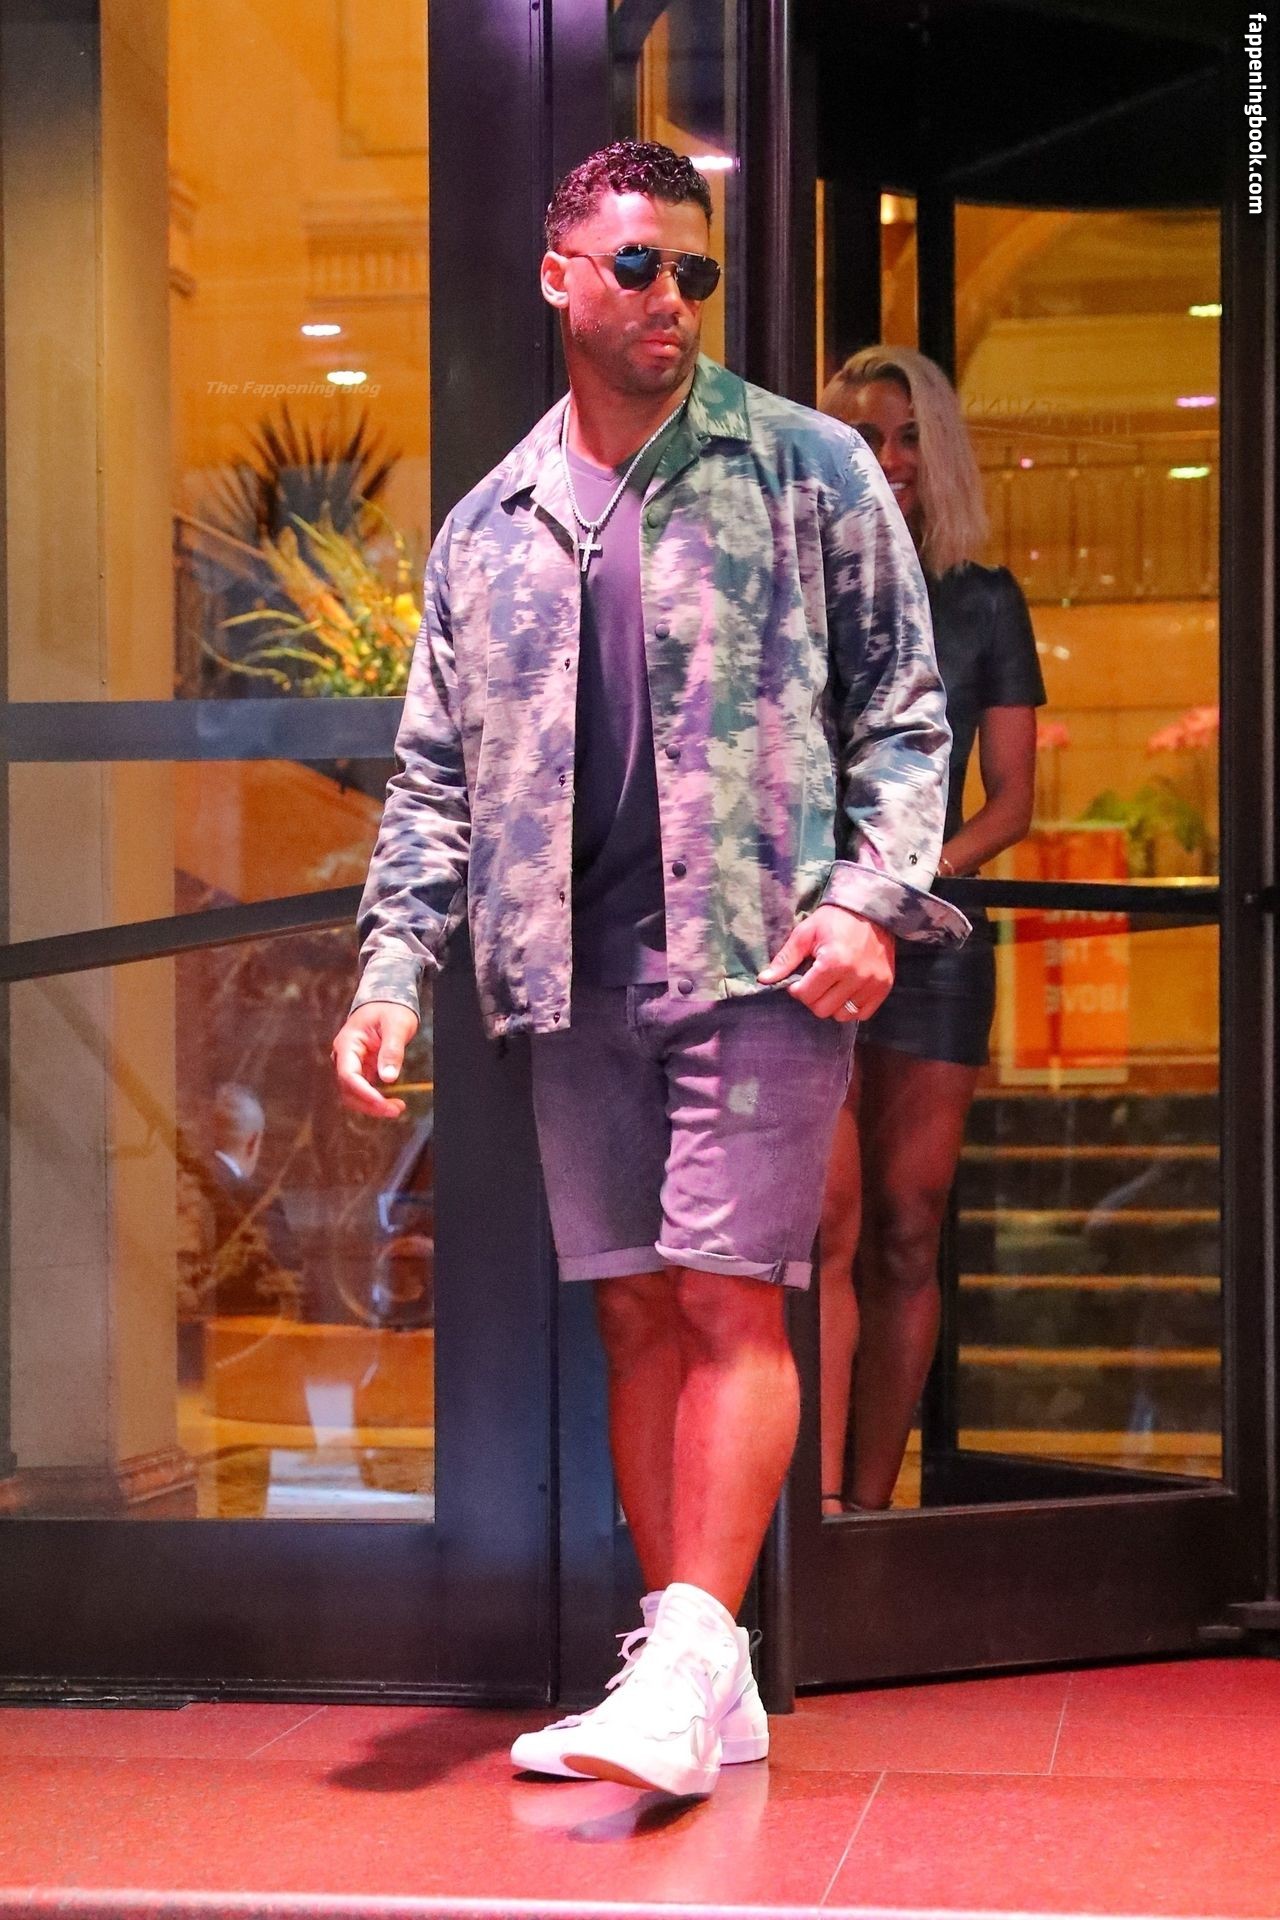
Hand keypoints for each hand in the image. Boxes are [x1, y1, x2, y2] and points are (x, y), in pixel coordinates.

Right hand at [332, 1002, 419, 1118]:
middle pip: (348, 1089)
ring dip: (371, 1105)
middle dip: (369, 1104)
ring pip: (353, 1093)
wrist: (386, 1000)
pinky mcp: (361, 1069)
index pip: (348, 1074)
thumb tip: (388, 1078)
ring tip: (396, 1108)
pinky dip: (374, 1099)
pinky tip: (391, 1101)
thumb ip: (392, 1050)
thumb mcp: (396, 1025)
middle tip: (395, 1110)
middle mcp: (344, 1056)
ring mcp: (351, 1064)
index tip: (382, 1102)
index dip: (363, 1092)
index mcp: (347, 1043)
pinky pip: (362, 1089)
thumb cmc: (390, 1009)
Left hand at [757, 905, 894, 1020]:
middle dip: (813, 998)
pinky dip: (852, 1007)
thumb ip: (785, 959)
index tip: (799, 979)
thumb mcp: (806, 933)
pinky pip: (863, 1013)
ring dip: (832, 1004)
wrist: (871, 909)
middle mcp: (856, 976)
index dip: (796, 989)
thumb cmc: (835, 919)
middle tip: (814, 982)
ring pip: (842, 1015)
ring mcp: (873, 983)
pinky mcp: (884, 987)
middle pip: (823, 1009)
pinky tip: (846, 992)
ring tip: (831, 986)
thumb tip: (764, 980)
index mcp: (834, 962)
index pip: (806, 995)